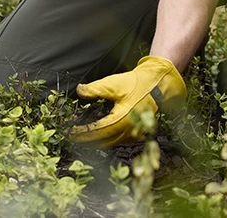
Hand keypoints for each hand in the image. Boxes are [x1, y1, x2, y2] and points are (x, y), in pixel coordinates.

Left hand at [70, 56, 185, 146]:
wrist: (156, 84)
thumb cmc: (136, 84)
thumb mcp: (112, 84)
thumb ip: (94, 89)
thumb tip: (79, 91)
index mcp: (122, 119)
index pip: (97, 131)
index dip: (82, 133)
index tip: (70, 133)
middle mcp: (129, 130)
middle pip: (103, 141)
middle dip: (86, 141)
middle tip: (72, 138)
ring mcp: (134, 133)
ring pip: (111, 143)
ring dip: (96, 142)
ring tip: (82, 138)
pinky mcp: (136, 132)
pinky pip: (119, 140)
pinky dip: (107, 140)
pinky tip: (99, 136)